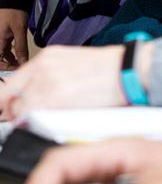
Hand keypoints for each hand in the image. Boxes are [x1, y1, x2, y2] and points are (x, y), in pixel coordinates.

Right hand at [0, 8, 28, 68]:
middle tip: (21, 67)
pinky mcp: (3, 35)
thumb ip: (21, 47)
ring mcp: (0, 38)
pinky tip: (20, 55)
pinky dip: (12, 53)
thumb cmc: (14, 10)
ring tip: (22, 62)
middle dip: (9, 65)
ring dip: (11, 60)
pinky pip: (5, 48)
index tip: (17, 68)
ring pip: (3, 54)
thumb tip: (23, 62)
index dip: (6, 67)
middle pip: (0, 58)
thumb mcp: (20, 29)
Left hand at [0, 45, 126, 119]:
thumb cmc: (108, 69)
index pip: (10, 84)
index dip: (7, 101)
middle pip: (11, 100)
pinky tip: (54, 122)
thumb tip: (34, 96)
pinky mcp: (55, 103)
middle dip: (17, 113)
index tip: (8, 109)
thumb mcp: (72, 62)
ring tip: (50, 120)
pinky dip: (39, 125)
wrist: (126, 70)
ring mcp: (46, 86)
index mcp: (46, 58)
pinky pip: (34, 120)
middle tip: (29, 119)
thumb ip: (49, 77)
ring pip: (21, 112)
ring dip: (29, 120)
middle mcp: (42, 70)